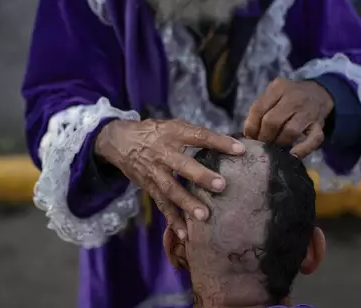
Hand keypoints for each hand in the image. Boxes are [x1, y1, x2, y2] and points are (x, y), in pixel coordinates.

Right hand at [95, 119, 244, 238]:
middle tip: (222, 185)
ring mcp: (155, 172)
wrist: (121, 141)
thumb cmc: (157, 133)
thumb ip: (197, 136)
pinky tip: (185, 234)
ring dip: (187, 203)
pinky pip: (162, 205)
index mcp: (173, 133)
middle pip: (182, 165)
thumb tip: (231, 145)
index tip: (240, 149)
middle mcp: (163, 153)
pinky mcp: (149, 188)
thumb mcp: (174, 126)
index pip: (198, 136)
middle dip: (201, 176)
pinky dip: (173, 220)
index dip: (219, 142)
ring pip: (171, 189)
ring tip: (205, 215)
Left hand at [243, 78, 333, 157]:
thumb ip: (260, 108)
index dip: (251, 126)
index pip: (258, 108)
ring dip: (278, 143)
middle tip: (261, 144)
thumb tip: (248, 133)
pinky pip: (312, 140)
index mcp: (279, 88)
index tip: (249, 136)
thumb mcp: (274, 93)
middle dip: (263, 137)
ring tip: (273, 148)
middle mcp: (295, 98)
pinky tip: (292, 155)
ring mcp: (308, 112)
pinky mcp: (319, 126)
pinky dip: (302, 150)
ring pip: (290, 132)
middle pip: (272, 121)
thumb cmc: (289, 96)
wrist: (318, 93)